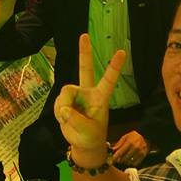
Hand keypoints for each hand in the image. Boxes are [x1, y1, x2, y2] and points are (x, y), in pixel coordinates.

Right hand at [54, 34, 124, 165]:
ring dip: (62, 107)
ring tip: (67, 120)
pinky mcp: (65, 101)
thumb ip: (75, 119)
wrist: (82, 144)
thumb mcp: (87, 131)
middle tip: (84, 35)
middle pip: (85, 69)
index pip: (108, 80)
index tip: (122, 51)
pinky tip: (63, 119)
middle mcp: (88, 92)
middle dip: (84, 52)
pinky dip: (58, 112)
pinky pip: (58, 102)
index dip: (114, 67)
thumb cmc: (91, 137)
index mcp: (100, 98)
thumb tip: (63, 109)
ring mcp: (76, 95)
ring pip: (65, 92)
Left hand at [112, 131, 147, 166]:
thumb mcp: (125, 137)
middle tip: (118, 160)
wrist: (145, 135)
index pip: (120, 152)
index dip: (115, 157)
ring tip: (124, 159)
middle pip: (124, 159)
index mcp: (129, 142)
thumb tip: (113, 150)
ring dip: (125, 162)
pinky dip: (131, 163)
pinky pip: (135, 163)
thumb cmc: (133, 136)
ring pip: (129, 162)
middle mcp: (135, 148)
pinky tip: (130, 160)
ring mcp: (140, 152)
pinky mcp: (143, 156)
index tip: (112, 160)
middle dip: (120, 160)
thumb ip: (119, 144)